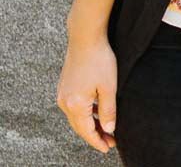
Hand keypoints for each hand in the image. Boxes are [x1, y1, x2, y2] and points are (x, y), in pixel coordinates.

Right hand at [56, 35, 117, 151]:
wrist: (85, 39)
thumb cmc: (100, 60)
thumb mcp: (109, 87)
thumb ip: (108, 110)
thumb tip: (109, 129)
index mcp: (75, 105)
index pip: (86, 131)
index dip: (97, 141)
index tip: (108, 148)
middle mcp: (64, 102)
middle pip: (79, 126)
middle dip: (95, 136)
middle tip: (110, 142)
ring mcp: (62, 94)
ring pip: (76, 117)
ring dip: (90, 125)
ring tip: (106, 130)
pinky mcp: (65, 87)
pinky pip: (74, 107)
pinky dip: (86, 114)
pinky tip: (97, 114)